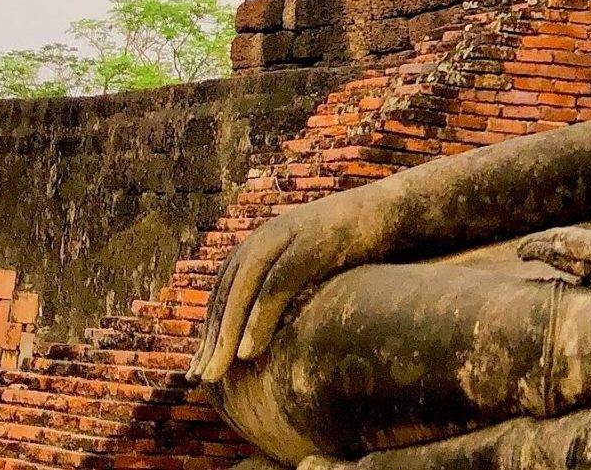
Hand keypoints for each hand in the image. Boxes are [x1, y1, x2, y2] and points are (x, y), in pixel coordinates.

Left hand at [189, 191, 376, 382]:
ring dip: (226, 336)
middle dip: (210, 340)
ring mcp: (283, 240)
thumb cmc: (355, 245)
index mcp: (259, 245)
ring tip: (216, 373)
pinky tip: (249, 351)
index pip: (222, 295)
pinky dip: (258, 320)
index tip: (200, 368)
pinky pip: (274, 288)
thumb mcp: (313, 266)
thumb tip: (273, 329)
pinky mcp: (306, 246)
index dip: (209, 332)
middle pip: (225, 296)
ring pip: (241, 294)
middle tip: (199, 379)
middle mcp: (263, 239)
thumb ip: (287, 288)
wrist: (391, 211)